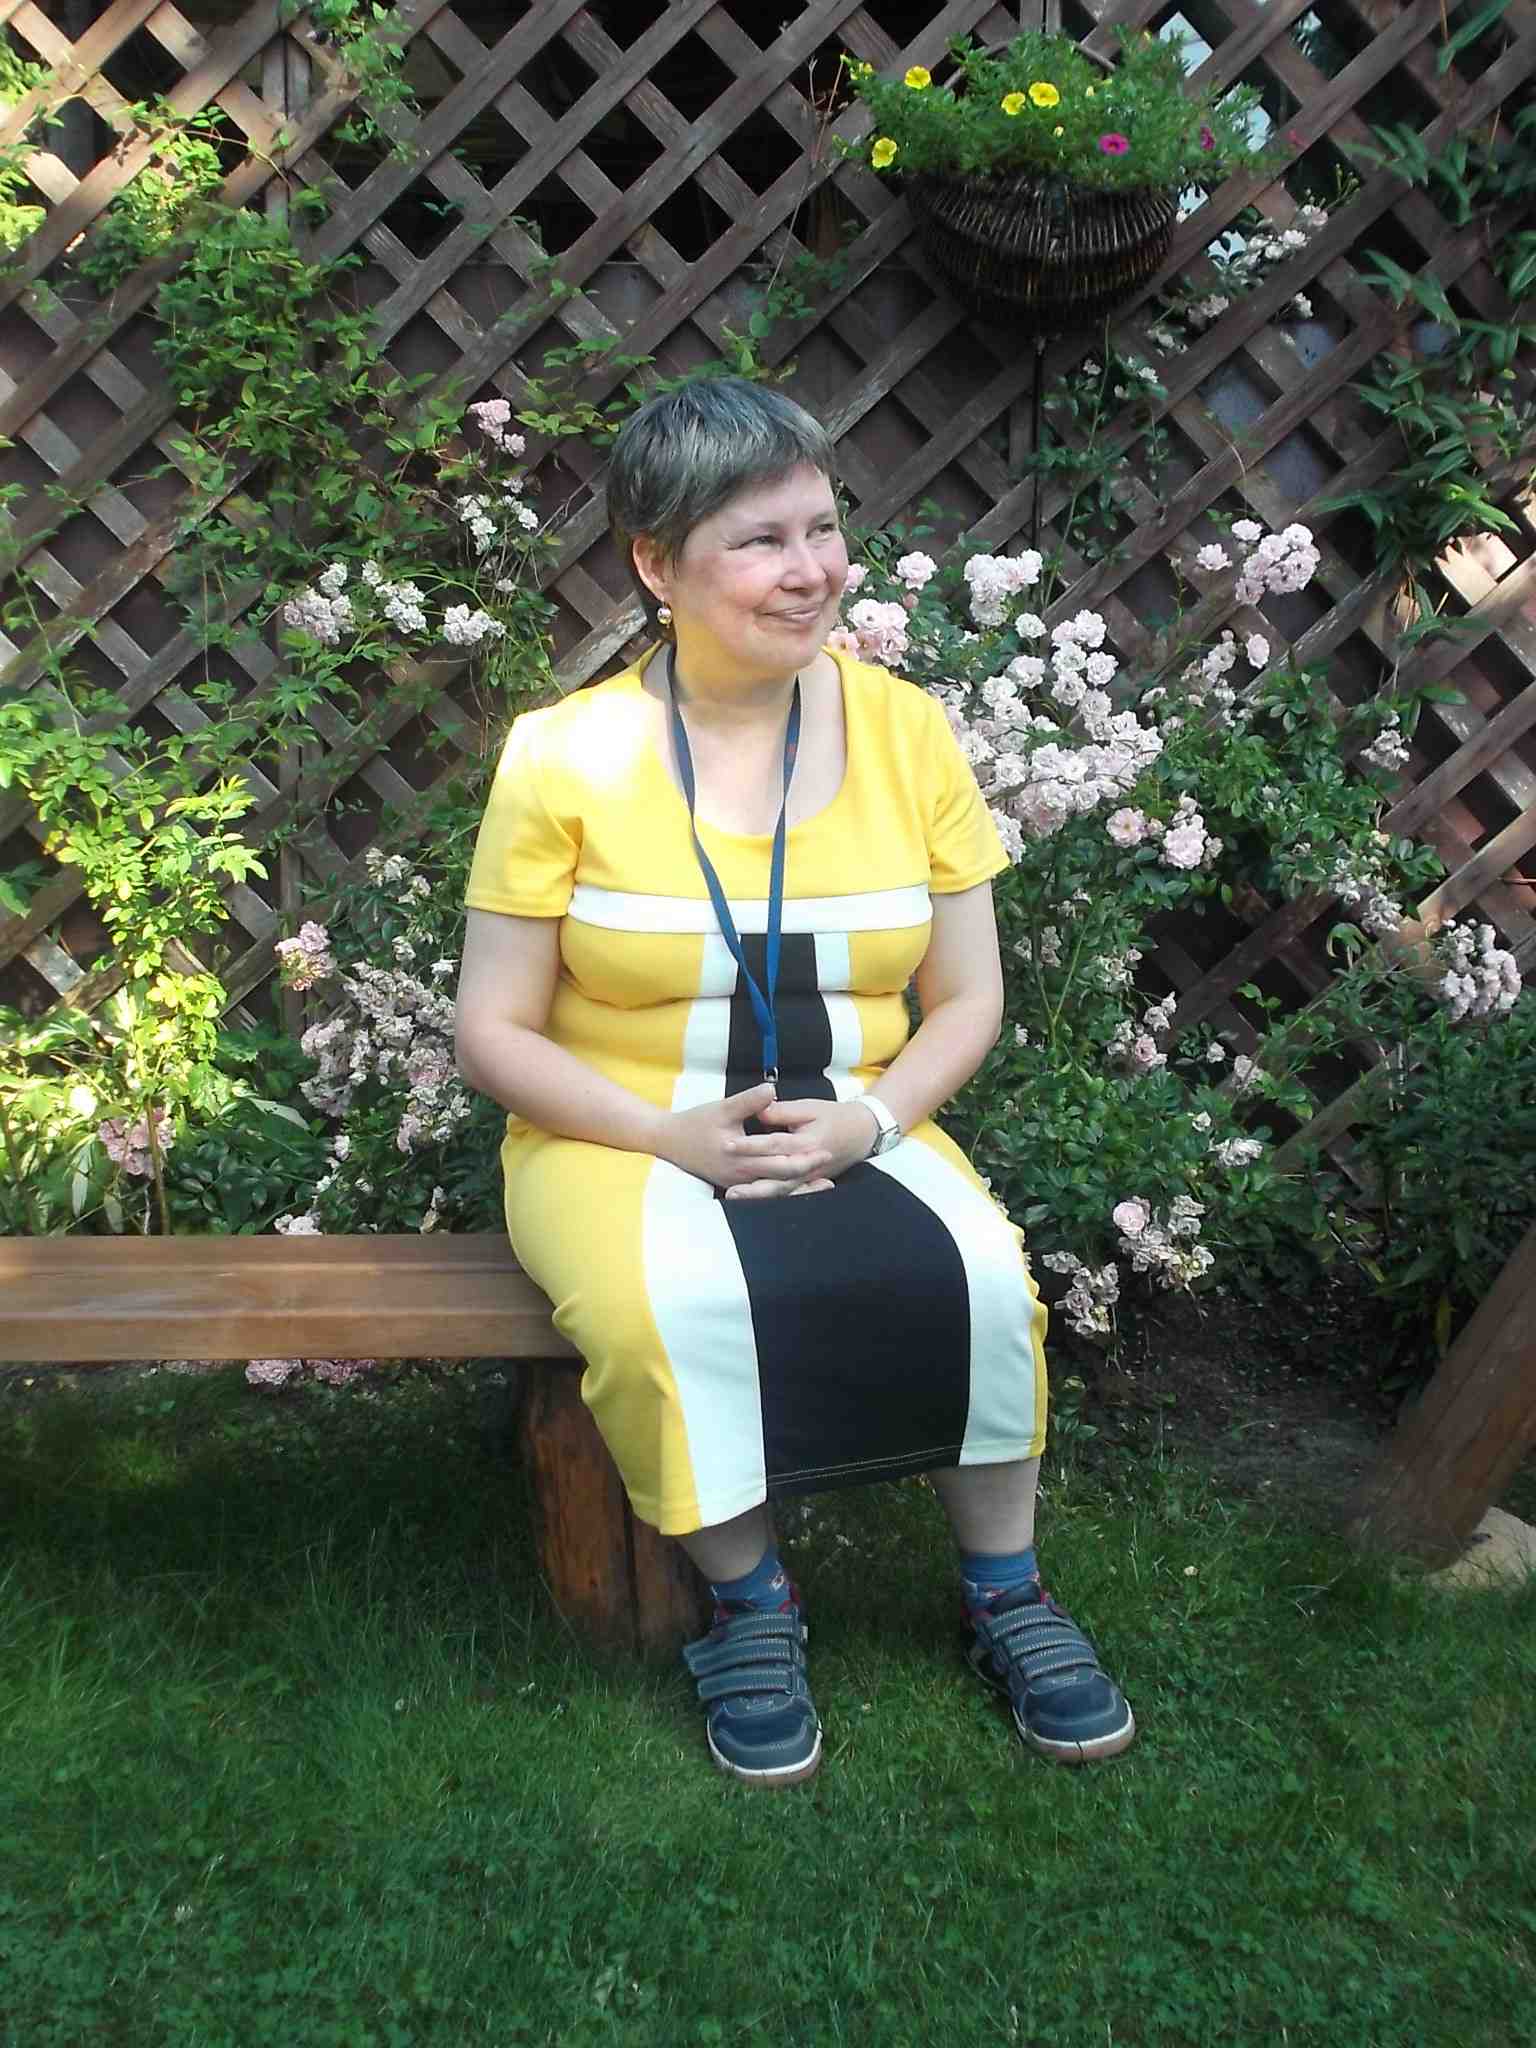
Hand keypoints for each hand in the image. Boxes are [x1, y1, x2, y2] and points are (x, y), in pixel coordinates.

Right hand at [658, 1082, 833, 1197]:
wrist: (668, 1141)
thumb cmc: (695, 1123)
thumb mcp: (722, 1108)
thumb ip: (748, 1100)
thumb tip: (772, 1089)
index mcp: (740, 1157)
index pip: (779, 1162)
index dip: (805, 1157)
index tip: (826, 1150)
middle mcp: (741, 1176)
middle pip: (782, 1179)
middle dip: (808, 1174)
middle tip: (831, 1166)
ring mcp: (737, 1183)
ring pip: (774, 1189)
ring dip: (799, 1187)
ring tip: (824, 1183)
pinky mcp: (734, 1184)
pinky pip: (763, 1190)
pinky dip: (782, 1188)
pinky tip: (797, 1185)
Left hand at [729, 1096, 878, 1199]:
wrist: (861, 1132)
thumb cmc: (834, 1116)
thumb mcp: (809, 1107)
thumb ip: (782, 1110)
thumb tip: (758, 1109)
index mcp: (807, 1142)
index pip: (774, 1145)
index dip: (750, 1145)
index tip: (728, 1144)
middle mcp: (809, 1164)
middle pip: (777, 1177)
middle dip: (752, 1184)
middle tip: (728, 1189)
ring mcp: (810, 1177)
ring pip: (782, 1190)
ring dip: (759, 1195)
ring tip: (734, 1196)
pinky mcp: (810, 1181)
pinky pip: (789, 1192)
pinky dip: (772, 1197)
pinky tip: (753, 1200)